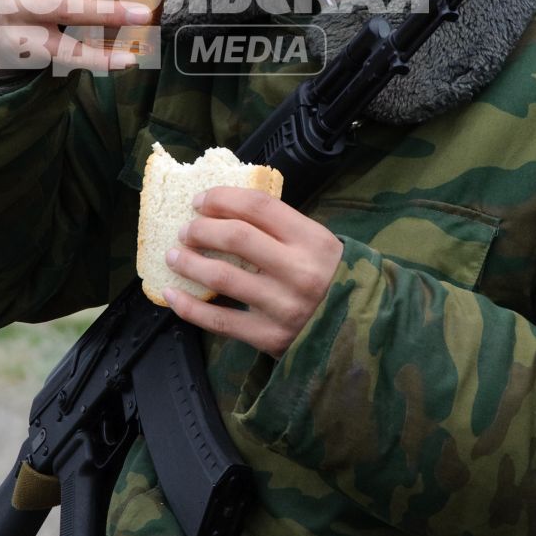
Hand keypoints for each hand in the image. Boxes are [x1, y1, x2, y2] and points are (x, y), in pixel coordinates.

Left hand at [162, 186, 343, 357]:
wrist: (363, 333)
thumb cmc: (333, 280)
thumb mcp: (318, 244)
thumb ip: (280, 228)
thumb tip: (224, 208)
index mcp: (312, 240)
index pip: (258, 207)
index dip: (222, 199)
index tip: (200, 200)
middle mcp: (299, 271)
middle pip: (235, 237)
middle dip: (200, 229)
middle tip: (185, 230)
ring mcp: (283, 306)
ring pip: (222, 276)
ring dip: (188, 263)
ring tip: (173, 256)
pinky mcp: (270, 337)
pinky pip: (220, 320)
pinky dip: (190, 307)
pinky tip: (172, 295)